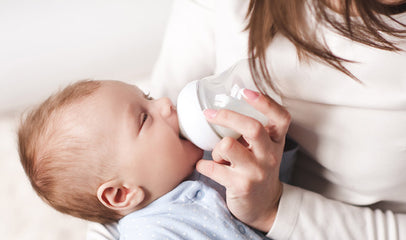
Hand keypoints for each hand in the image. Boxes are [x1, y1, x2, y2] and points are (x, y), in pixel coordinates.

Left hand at [196, 89, 290, 231]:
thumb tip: (223, 106)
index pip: (281, 118)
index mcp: (276, 142)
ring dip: (215, 148)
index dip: (265, 102)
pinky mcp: (241, 186)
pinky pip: (212, 168)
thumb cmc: (258, 168)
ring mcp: (256, 172)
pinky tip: (205, 166)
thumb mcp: (264, 149)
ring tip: (217, 155)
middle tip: (210, 114)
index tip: (245, 91)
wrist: (263, 205)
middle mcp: (270, 156)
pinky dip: (203, 164)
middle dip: (228, 116)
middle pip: (253, 128)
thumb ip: (252, 130)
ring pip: (228, 146)